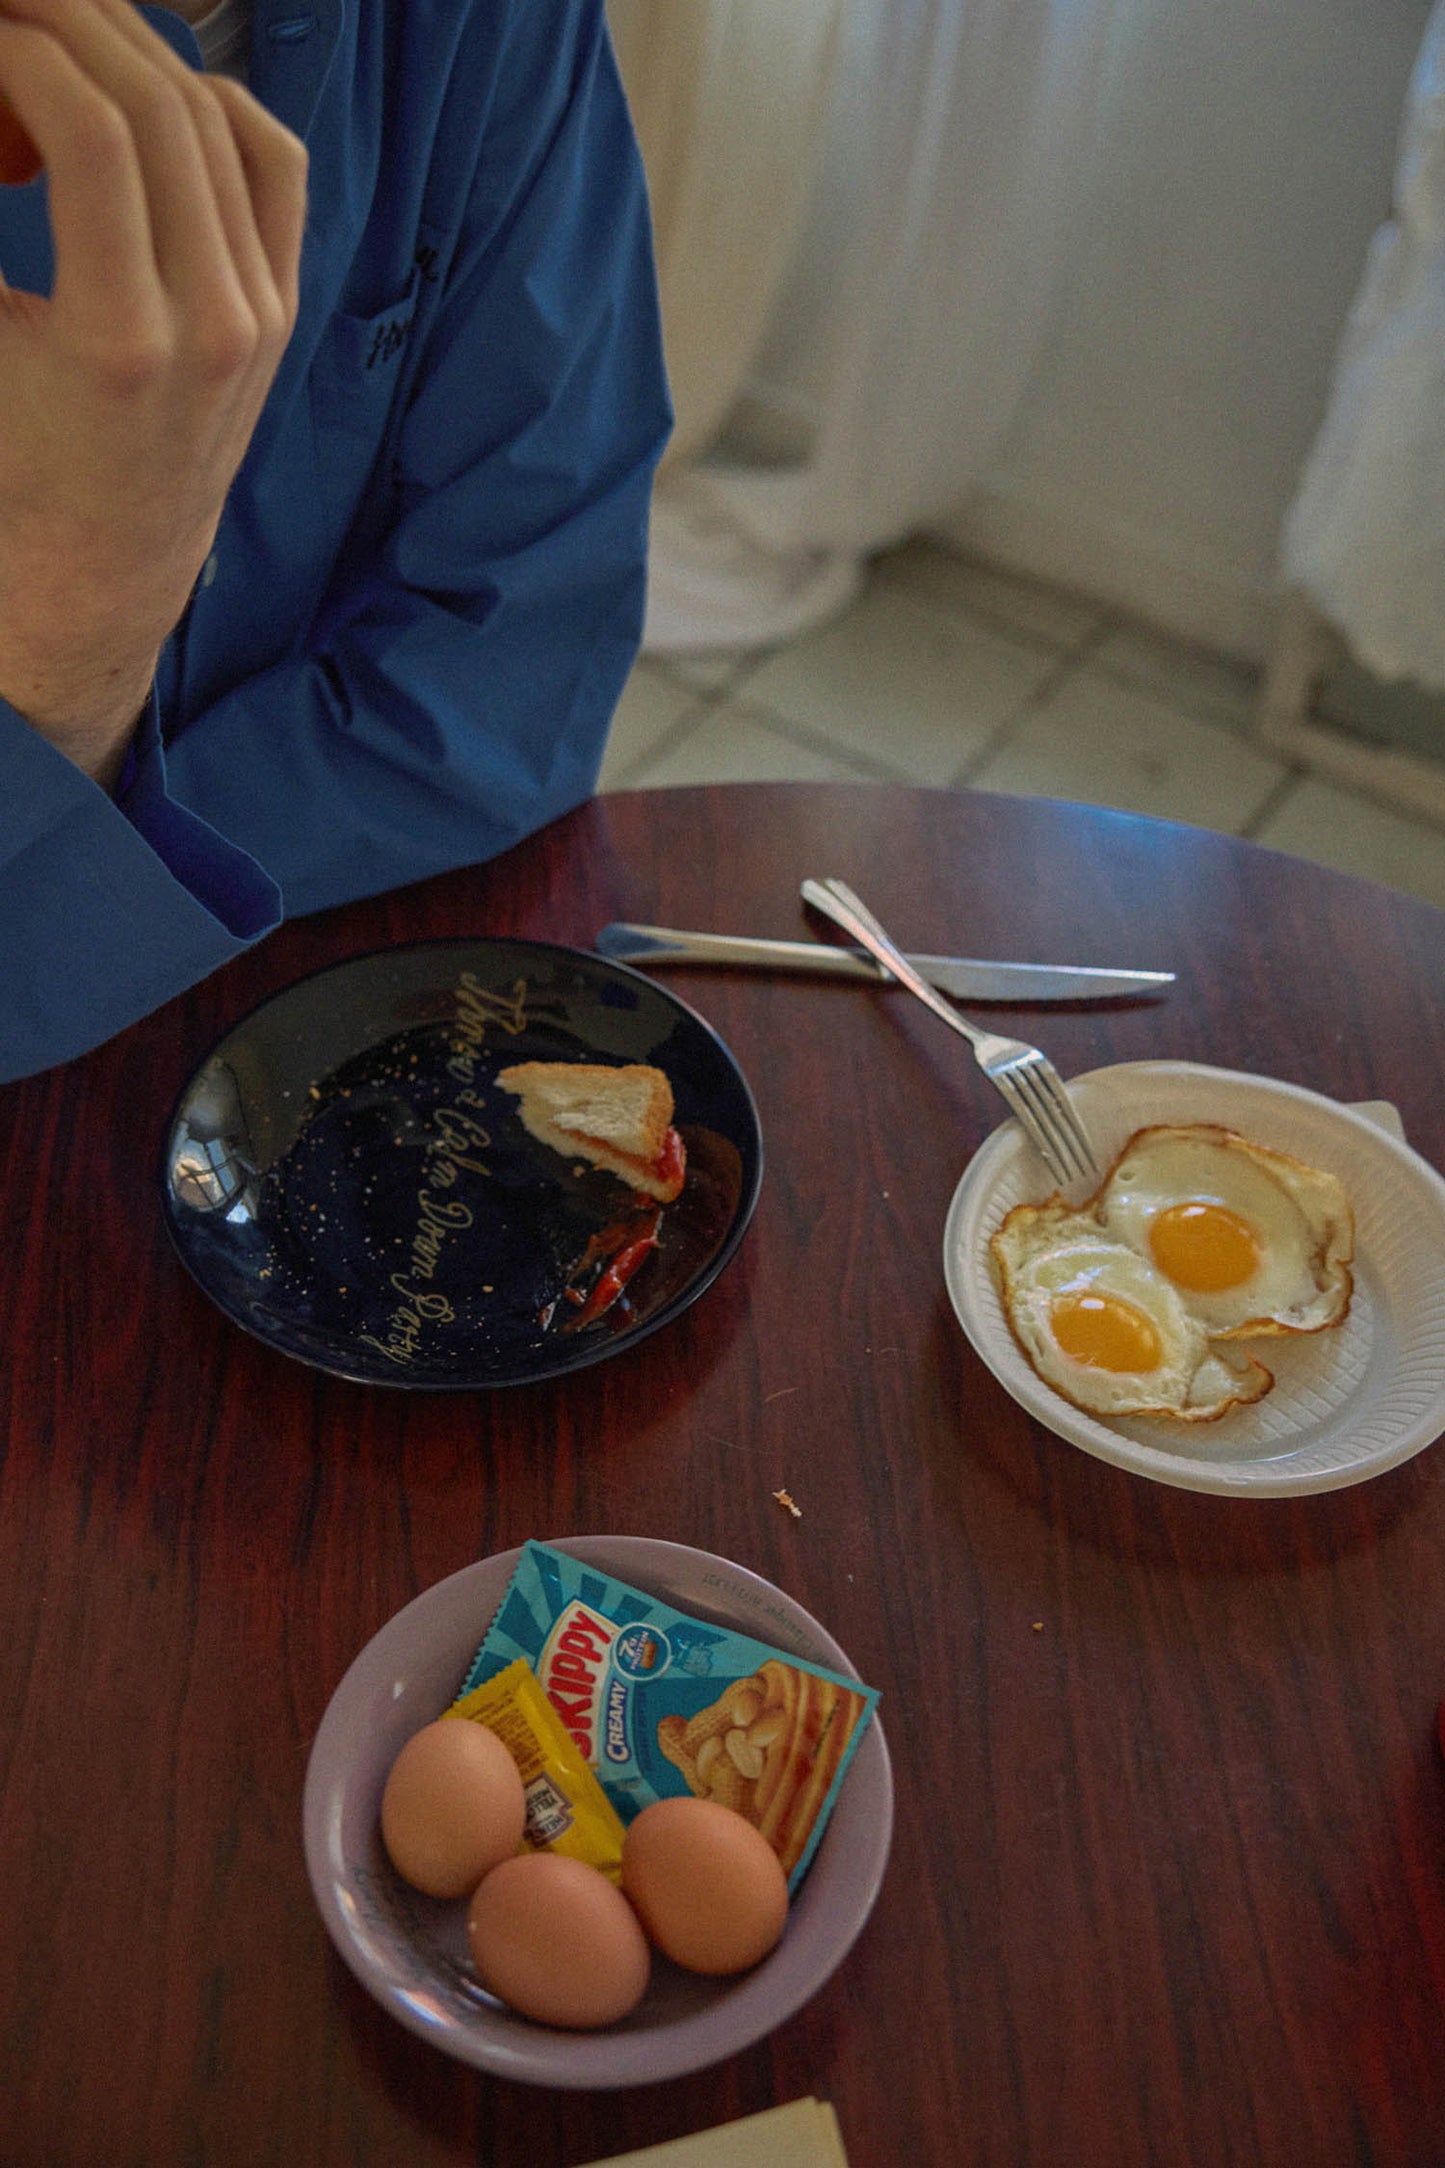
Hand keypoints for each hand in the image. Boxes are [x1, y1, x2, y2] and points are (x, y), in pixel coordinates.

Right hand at [0, 0, 306, 784]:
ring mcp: (259, 315)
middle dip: (73, 27)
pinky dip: (216, 103)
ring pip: (215, 122)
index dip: (27, 49)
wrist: (102, 569)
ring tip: (61, 38)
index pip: (95, 129)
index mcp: (121, 339)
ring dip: (132, 51)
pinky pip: (272, 166)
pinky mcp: (280, 310)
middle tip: (16, 15)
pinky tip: (155, 90)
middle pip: (158, 108)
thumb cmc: (17, 468)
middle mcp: (213, 323)